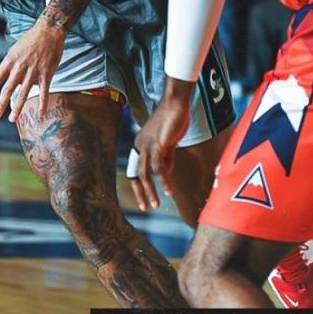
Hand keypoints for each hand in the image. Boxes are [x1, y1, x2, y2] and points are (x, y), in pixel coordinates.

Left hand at [0, 19, 64, 121]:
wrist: (48, 31)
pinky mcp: (47, 73)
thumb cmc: (29, 41)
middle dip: (1, 104)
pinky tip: (40, 114)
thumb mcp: (13, 51)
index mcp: (10, 61)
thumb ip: (6, 66)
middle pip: (8, 89)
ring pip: (24, 93)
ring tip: (12, 119)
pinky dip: (42, 104)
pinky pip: (44, 92)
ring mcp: (33, 71)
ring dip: (17, 107)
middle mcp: (20, 67)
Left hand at [132, 91, 192, 211]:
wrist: (177, 104)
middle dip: (140, 193)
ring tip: (156, 205)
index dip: (139, 187)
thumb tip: (164, 174)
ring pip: (144, 174)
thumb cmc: (174, 120)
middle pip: (136, 175)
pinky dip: (163, 181)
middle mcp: (139, 146)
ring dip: (150, 191)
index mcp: (140, 145)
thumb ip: (166, 157)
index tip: (145, 201)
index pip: (135, 170)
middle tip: (146, 208)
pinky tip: (168, 191)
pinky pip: (158, 167)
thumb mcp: (168, 142)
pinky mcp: (157, 145)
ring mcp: (147, 145)